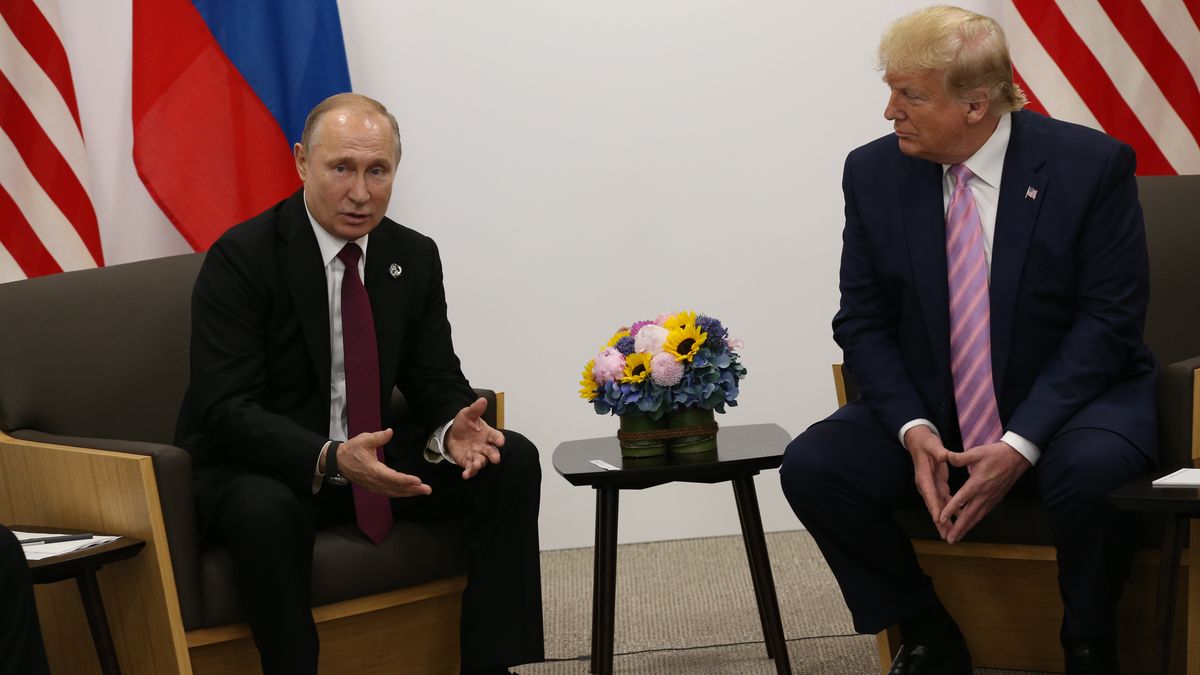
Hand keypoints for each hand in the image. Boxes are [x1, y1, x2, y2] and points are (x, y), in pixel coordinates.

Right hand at [336, 428, 431, 497]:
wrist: (338, 461)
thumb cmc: (351, 450)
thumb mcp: (364, 439)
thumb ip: (378, 437)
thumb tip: (390, 432)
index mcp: (373, 470)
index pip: (392, 477)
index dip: (406, 480)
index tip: (418, 481)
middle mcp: (374, 481)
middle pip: (396, 488)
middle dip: (413, 490)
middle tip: (427, 490)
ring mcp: (373, 486)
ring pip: (394, 492)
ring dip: (409, 493)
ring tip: (423, 492)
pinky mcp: (373, 487)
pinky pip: (389, 493)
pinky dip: (400, 494)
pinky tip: (409, 493)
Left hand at [445, 397, 504, 478]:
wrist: (452, 433)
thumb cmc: (464, 424)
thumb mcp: (468, 414)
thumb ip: (475, 409)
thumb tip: (482, 400)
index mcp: (487, 433)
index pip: (496, 436)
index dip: (499, 439)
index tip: (501, 441)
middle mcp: (484, 446)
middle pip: (492, 451)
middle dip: (493, 455)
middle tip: (495, 459)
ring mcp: (477, 455)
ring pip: (481, 461)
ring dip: (479, 464)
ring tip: (476, 465)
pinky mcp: (468, 462)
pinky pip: (470, 469)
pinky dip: (469, 472)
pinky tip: (465, 475)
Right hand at [904, 425, 952, 540]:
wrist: (919, 441)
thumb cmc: (926, 443)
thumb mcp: (932, 445)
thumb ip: (939, 452)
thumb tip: (945, 456)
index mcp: (924, 477)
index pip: (929, 495)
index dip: (934, 508)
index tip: (939, 520)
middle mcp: (926, 485)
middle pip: (933, 506)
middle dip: (939, 522)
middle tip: (945, 535)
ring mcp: (931, 486)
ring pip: (938, 506)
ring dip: (945, 520)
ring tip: (952, 533)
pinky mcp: (937, 485)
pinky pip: (944, 501)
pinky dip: (950, 510)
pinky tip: (959, 518)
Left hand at [939, 441, 1029, 542]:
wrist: (1017, 457)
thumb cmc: (996, 454)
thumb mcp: (977, 452)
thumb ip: (960, 457)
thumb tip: (946, 457)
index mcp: (977, 483)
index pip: (961, 500)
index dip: (950, 510)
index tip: (941, 520)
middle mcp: (984, 494)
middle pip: (969, 515)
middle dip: (959, 528)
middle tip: (949, 540)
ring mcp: (991, 498)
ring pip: (977, 517)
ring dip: (966, 528)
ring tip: (956, 537)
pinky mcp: (996, 499)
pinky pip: (983, 513)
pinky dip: (975, 521)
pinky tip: (969, 525)